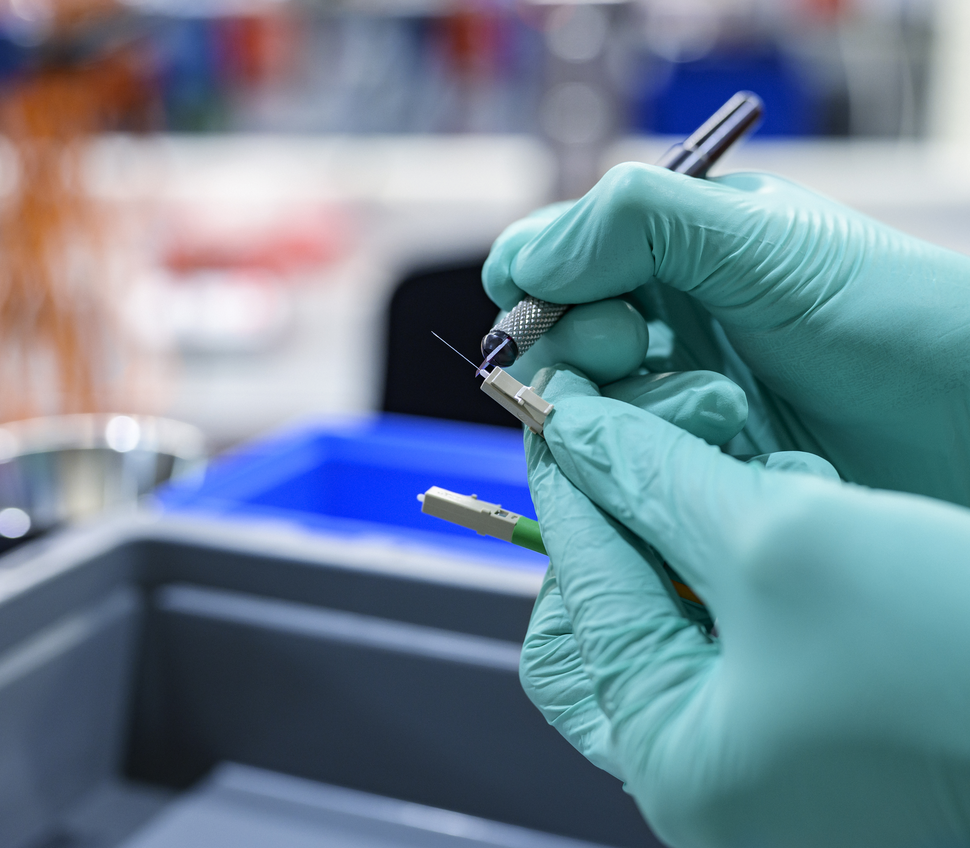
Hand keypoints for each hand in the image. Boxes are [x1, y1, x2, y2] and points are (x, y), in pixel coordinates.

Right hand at [483, 165, 969, 506]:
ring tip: (719, 408)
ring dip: (632, 413)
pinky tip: (723, 449)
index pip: (547, 261)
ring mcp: (674, 399)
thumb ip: (636, 221)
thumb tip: (524, 263)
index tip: (559, 305)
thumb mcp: (760, 242)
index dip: (534, 285)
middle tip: (631, 349)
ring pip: (582, 414)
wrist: (969, 429)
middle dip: (580, 351)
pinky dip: (651, 465)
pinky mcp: (689, 467)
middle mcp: (662, 325)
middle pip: (552, 345)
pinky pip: (623, 471)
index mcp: (668, 252)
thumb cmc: (890, 317)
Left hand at [520, 365, 969, 847]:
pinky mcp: (822, 724)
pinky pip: (745, 629)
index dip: (572, 487)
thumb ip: (662, 479)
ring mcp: (768, 756)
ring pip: (681, 614)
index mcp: (675, 758)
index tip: (565, 413)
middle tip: (662, 444)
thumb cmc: (960, 653)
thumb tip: (579, 433)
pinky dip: (754, 563)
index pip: (579, 593)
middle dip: (633, 519)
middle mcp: (709, 772)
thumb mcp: (787, 540)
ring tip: (767, 480)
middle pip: (614, 617)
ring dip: (702, 531)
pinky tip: (804, 510)